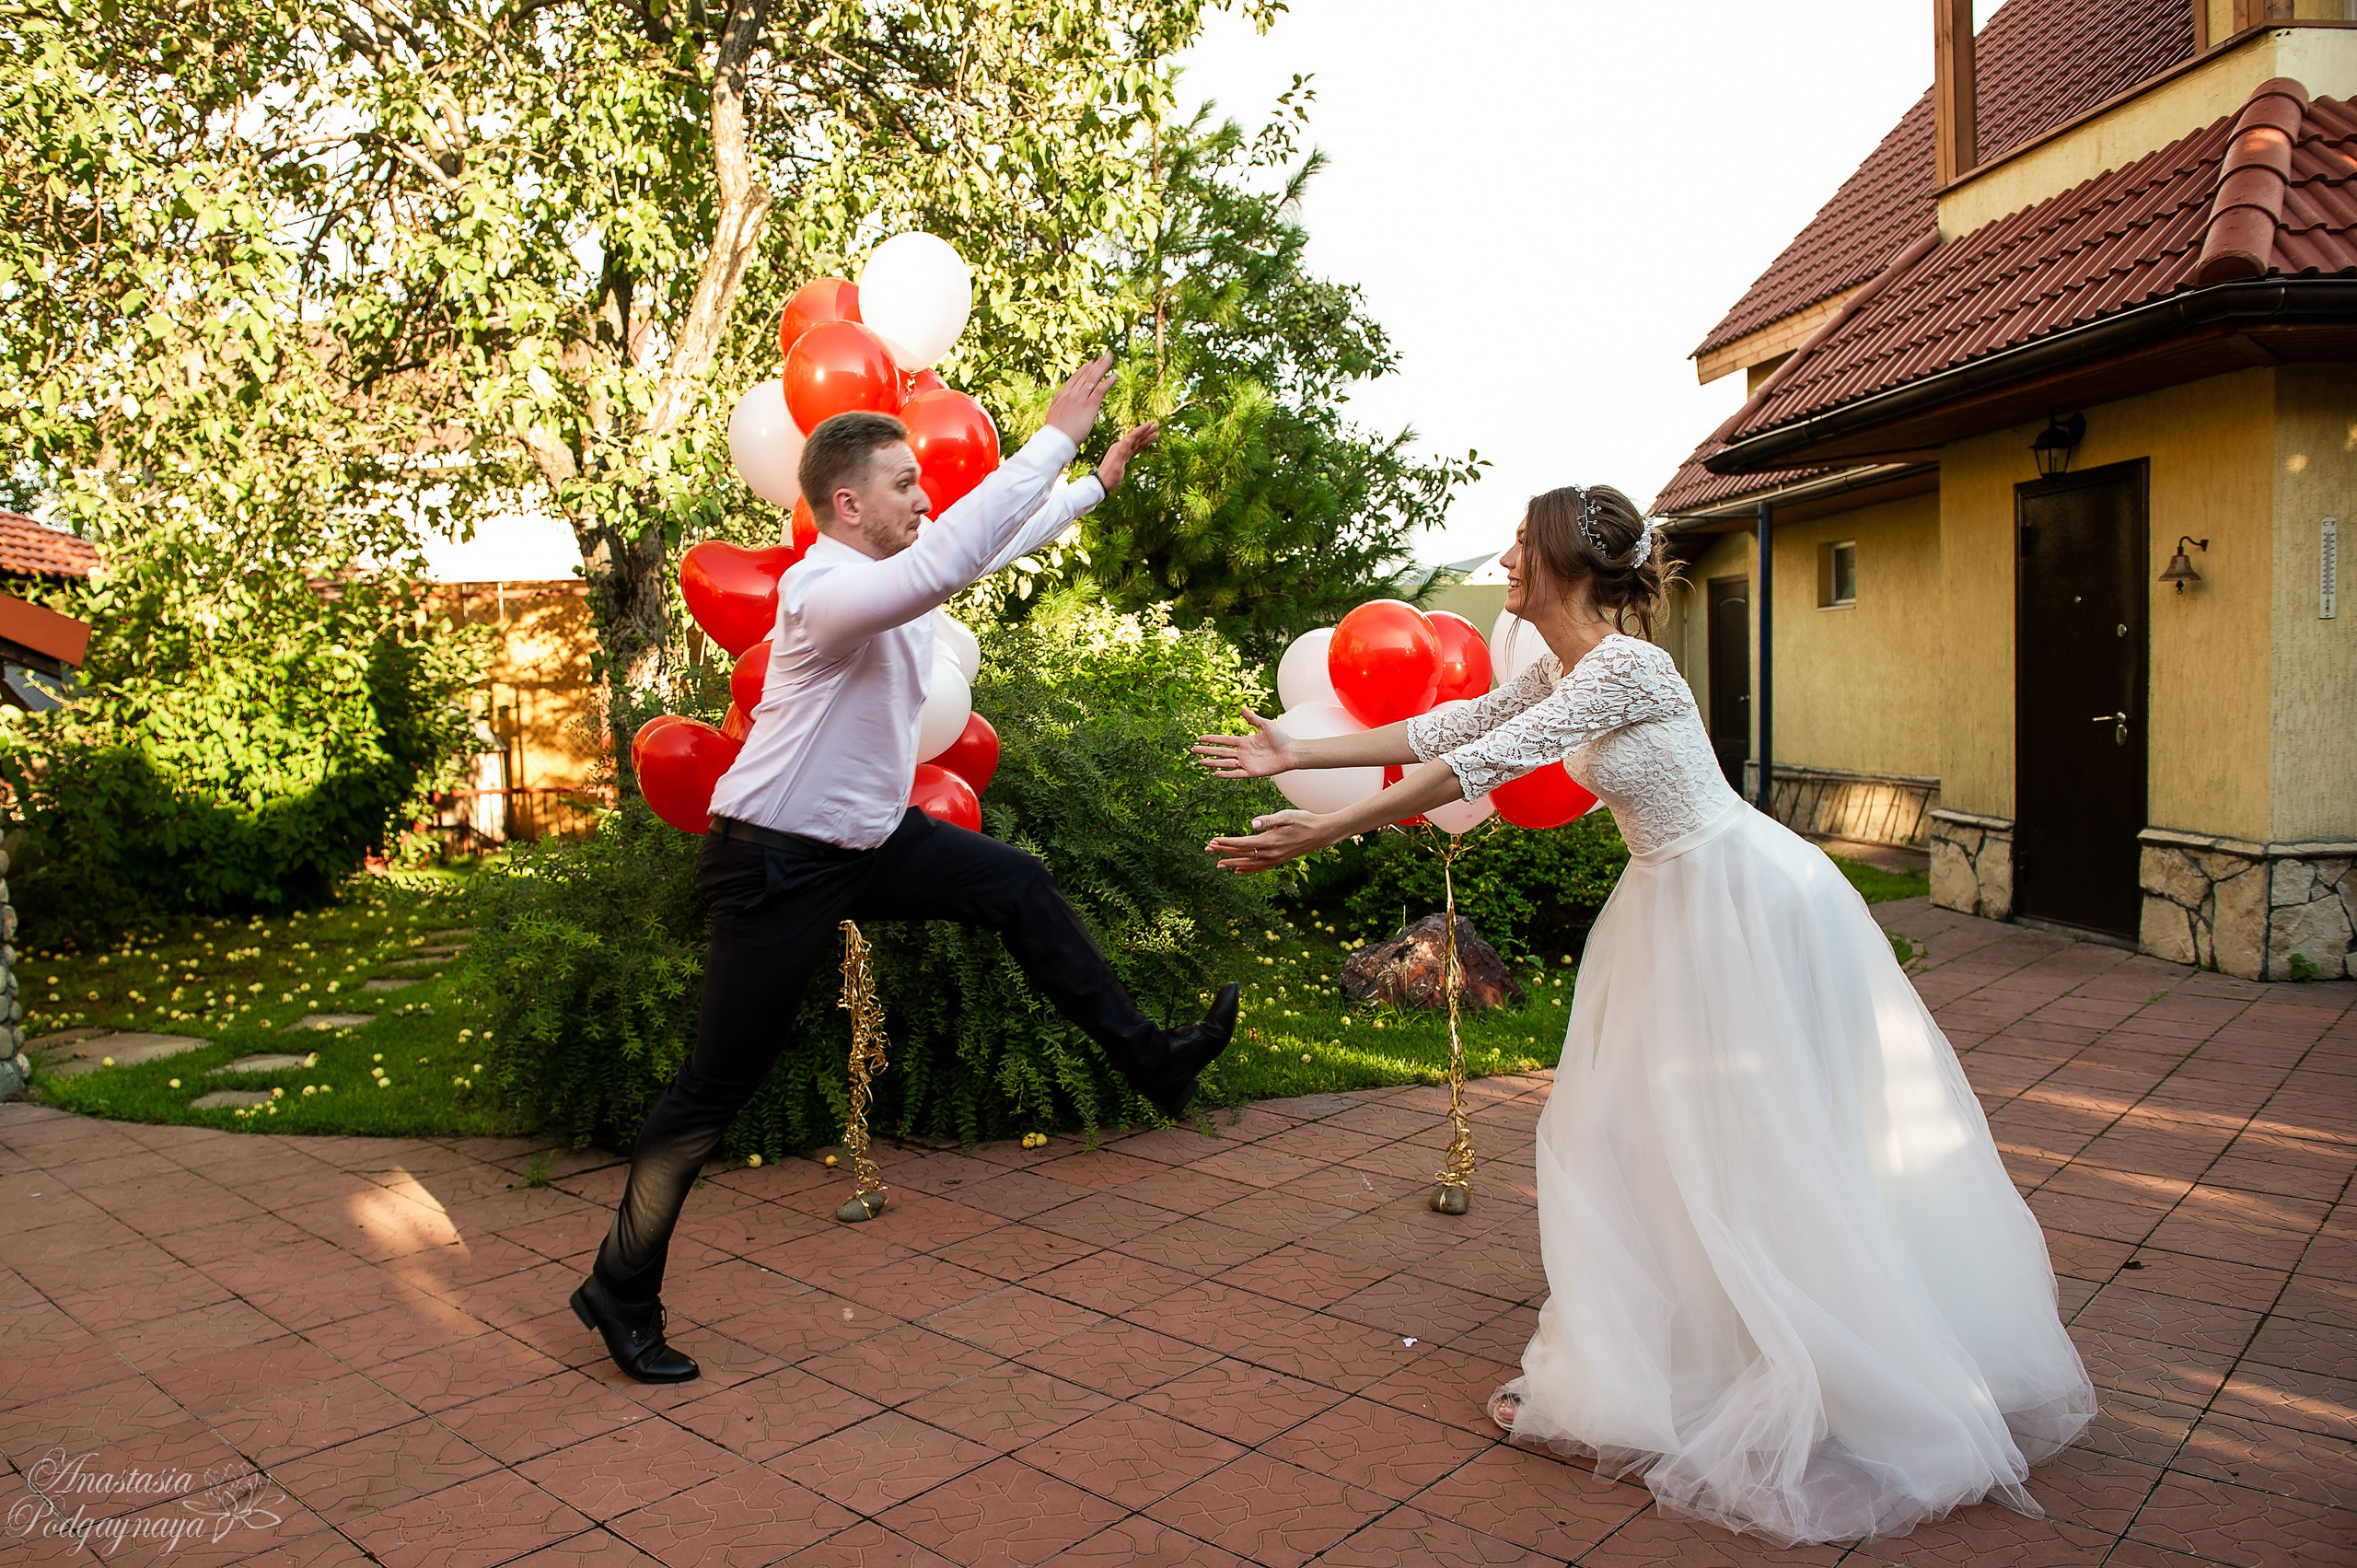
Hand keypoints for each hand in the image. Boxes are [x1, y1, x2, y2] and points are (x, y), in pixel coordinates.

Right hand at [1043, 352, 1117, 445]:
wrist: (1056, 440)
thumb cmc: (1054, 431)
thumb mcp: (1053, 412)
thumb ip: (1057, 401)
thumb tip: (1059, 393)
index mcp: (1063, 395)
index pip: (1075, 379)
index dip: (1083, 370)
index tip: (1090, 363)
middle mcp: (1072, 394)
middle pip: (1086, 375)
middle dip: (1096, 364)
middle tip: (1105, 356)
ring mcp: (1081, 398)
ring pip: (1093, 378)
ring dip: (1103, 367)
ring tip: (1110, 359)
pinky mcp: (1089, 405)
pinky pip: (1100, 390)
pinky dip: (1108, 382)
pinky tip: (1115, 376)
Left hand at [1094, 421, 1159, 492]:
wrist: (1102, 484)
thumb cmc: (1109, 476)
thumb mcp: (1116, 464)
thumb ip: (1122, 452)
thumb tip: (1128, 440)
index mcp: (1119, 448)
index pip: (1133, 436)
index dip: (1142, 429)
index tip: (1151, 423)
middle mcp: (1121, 448)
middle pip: (1136, 437)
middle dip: (1147, 431)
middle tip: (1157, 425)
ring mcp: (1122, 453)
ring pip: (1136, 443)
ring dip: (1146, 438)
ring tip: (1156, 435)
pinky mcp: (1123, 458)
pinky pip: (1134, 449)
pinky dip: (1141, 446)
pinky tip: (1147, 444)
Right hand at [1193, 710, 1293, 778]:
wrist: (1291, 752)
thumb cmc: (1280, 738)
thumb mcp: (1265, 725)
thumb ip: (1252, 718)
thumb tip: (1241, 708)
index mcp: (1244, 741)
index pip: (1224, 740)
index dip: (1212, 739)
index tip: (1200, 738)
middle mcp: (1243, 752)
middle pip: (1221, 752)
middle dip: (1207, 751)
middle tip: (1193, 750)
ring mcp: (1246, 763)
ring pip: (1225, 763)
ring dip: (1213, 763)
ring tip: (1200, 762)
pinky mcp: (1252, 772)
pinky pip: (1236, 774)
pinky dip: (1226, 774)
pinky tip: (1215, 773)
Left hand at [1206, 810, 1329, 872]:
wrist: (1321, 833)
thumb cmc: (1304, 820)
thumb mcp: (1287, 815)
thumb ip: (1269, 820)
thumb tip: (1253, 824)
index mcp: (1270, 841)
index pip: (1242, 843)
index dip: (1227, 843)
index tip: (1213, 840)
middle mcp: (1271, 854)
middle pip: (1242, 854)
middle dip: (1224, 852)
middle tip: (1207, 848)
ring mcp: (1275, 859)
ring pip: (1249, 864)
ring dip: (1232, 863)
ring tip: (1218, 864)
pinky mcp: (1279, 861)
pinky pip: (1259, 868)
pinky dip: (1247, 869)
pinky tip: (1238, 870)